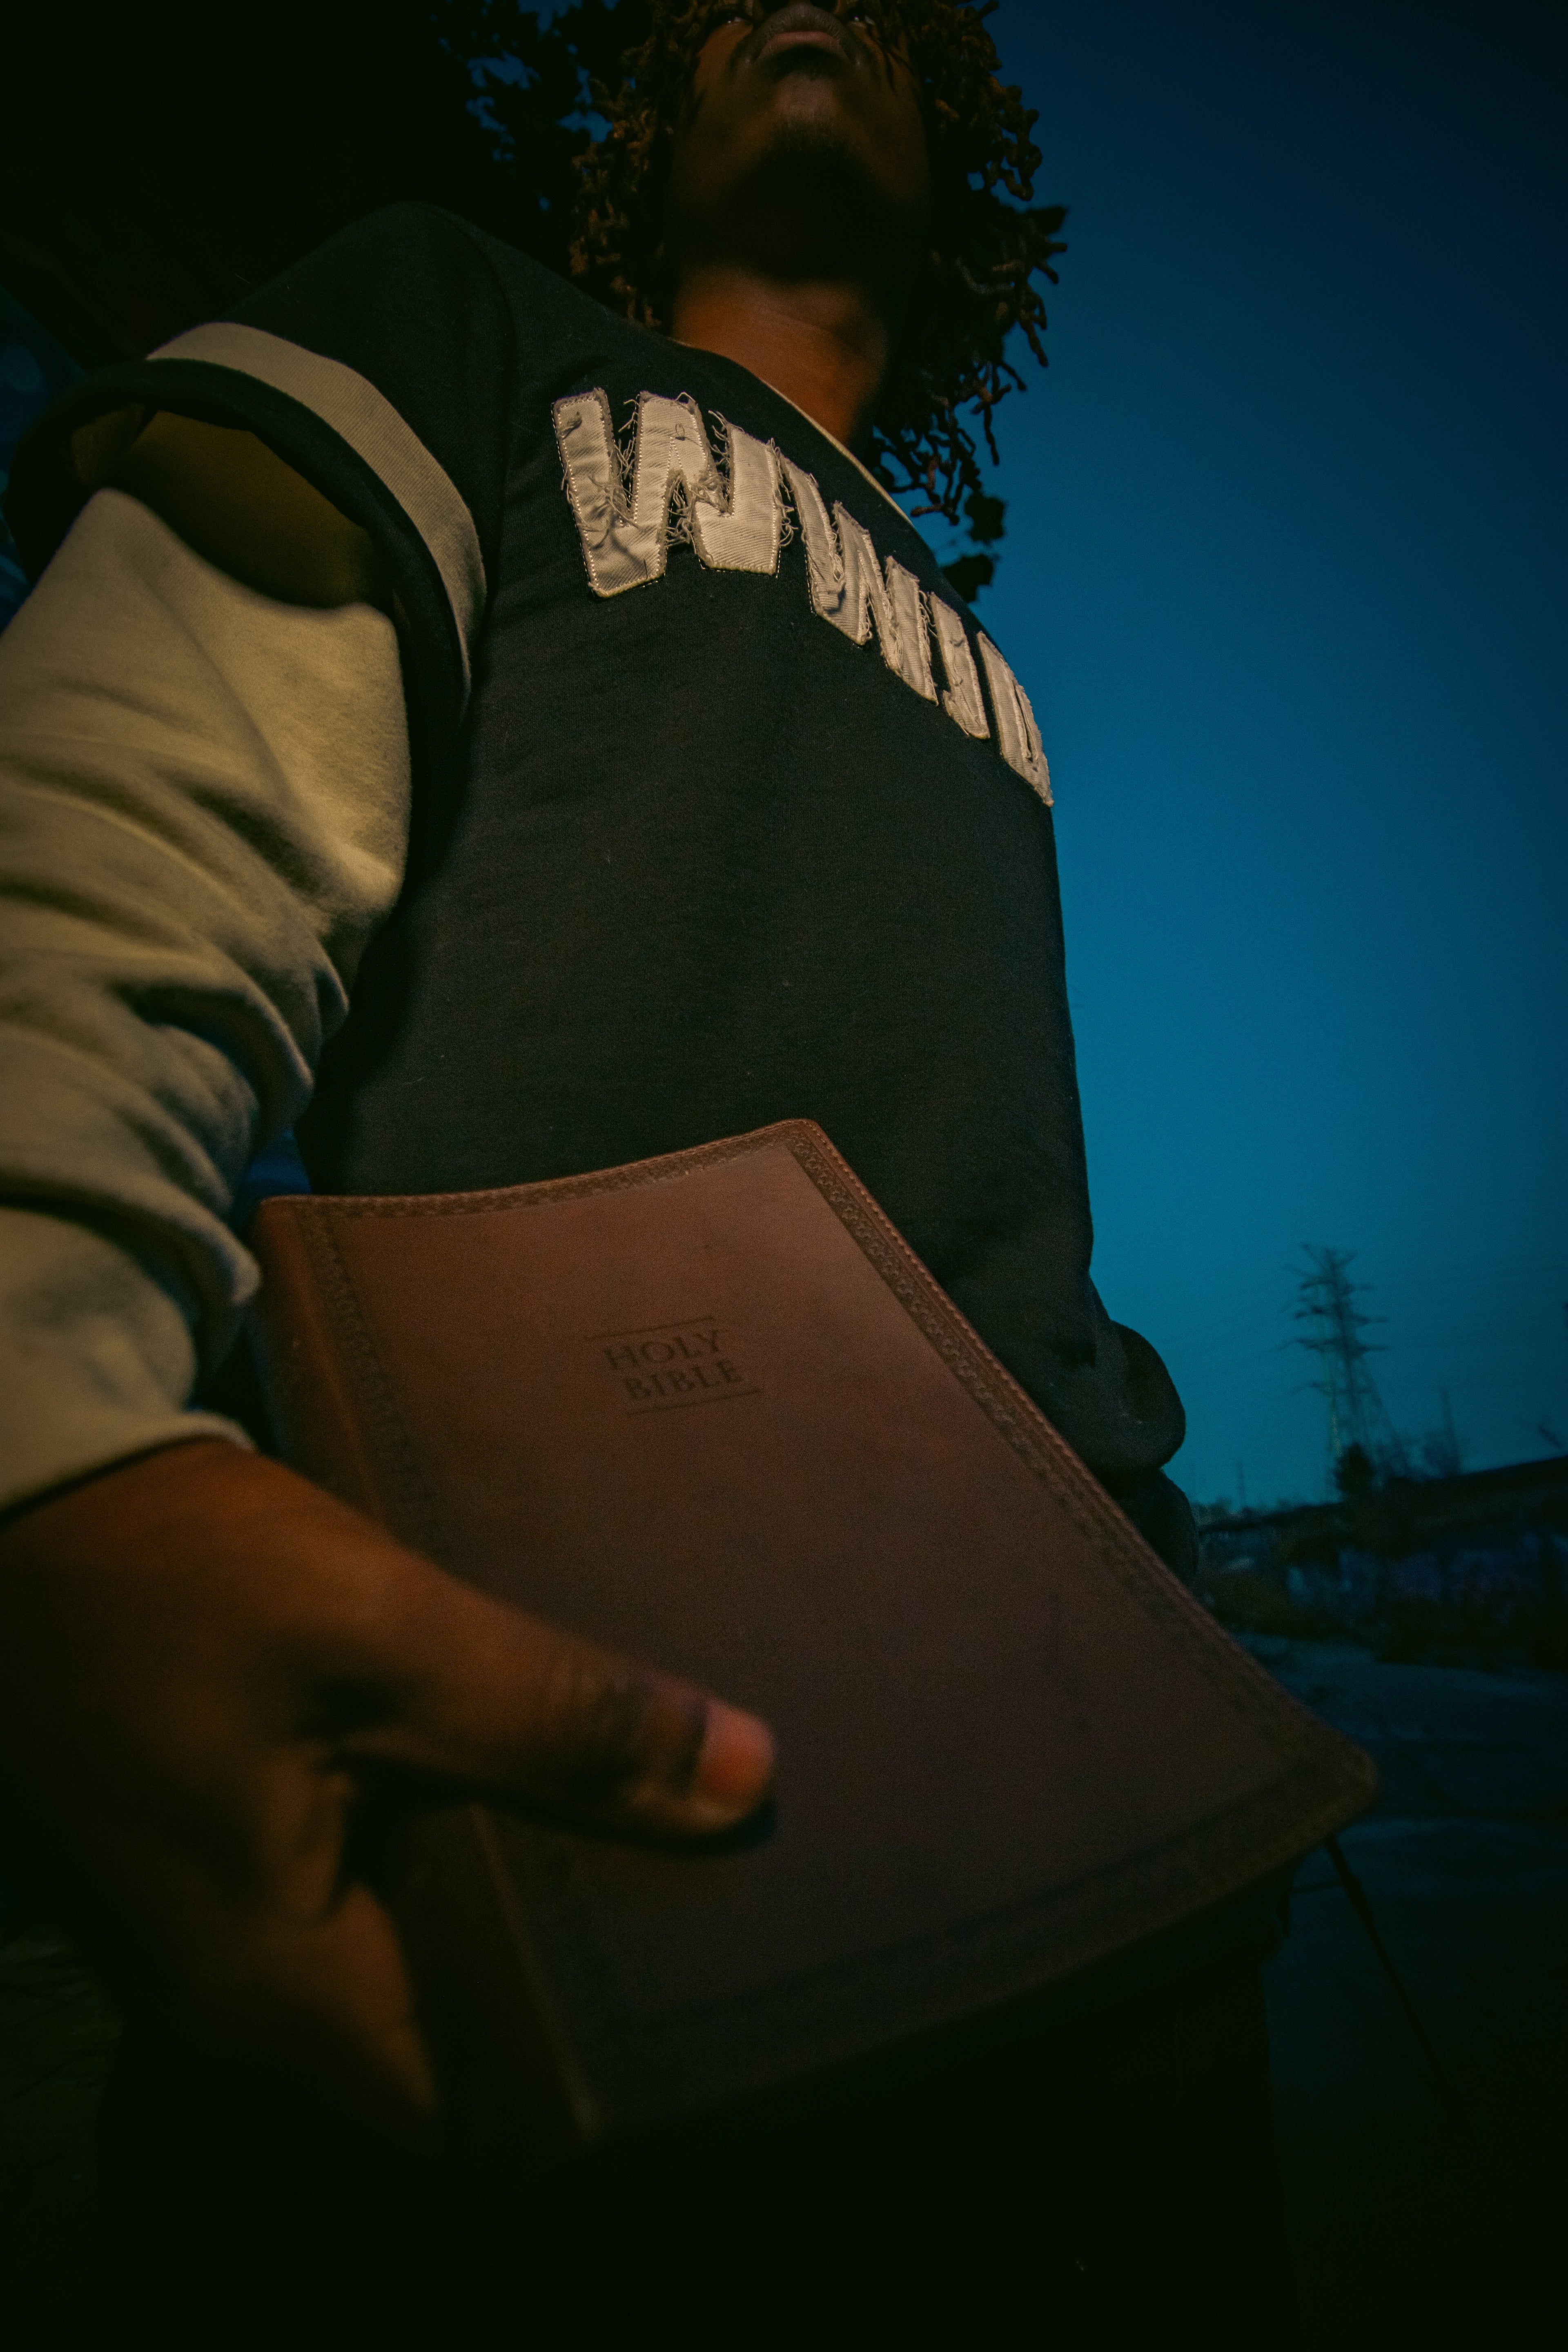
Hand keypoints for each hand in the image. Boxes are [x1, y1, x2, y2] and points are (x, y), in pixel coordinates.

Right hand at [0, 1440, 772, 2136]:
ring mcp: (226, 1960)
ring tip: (651, 1825)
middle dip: (583, 1967)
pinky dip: (456, 1865)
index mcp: (277, 2003)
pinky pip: (374, 1918)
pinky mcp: (227, 1889)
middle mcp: (244, 2019)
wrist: (29, 1505)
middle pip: (463, 2049)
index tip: (709, 1966)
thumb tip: (746, 1780)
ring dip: (522, 1904)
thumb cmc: (175, 1573)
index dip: (604, 2057)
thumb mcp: (384, 1629)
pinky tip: (534, 1785)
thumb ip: (560, 1719)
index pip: (482, 2115)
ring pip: (423, 1978)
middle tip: (709, 1875)